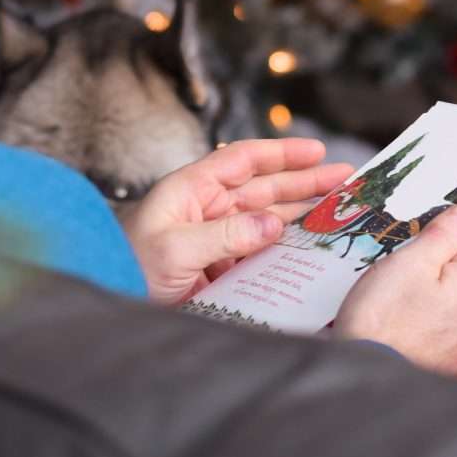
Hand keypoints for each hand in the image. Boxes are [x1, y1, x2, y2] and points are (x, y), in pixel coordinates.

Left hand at [123, 138, 353, 304]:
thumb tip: (274, 224)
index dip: (282, 154)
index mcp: (192, 189)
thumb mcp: (174, 250)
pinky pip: (262, 252)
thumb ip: (226, 236)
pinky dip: (289, 249)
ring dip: (304, 214)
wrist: (109, 306)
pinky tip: (313, 248)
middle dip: (307, 182)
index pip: (244, 160)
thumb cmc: (127, 270)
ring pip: (269, 219)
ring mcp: (217, 239)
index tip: (317, 151)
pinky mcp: (222, 267)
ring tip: (341, 211)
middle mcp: (208, 209)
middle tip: (347, 181)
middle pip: (265, 188)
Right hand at [333, 202, 456, 373]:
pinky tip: (408, 296)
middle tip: (430, 219)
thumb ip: (444, 235)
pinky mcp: (447, 356)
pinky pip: (448, 315)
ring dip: (443, 270)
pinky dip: (434, 298)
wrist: (364, 381)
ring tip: (411, 258)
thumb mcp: (408, 263)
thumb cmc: (380, 322)